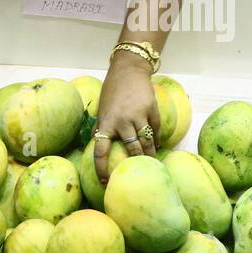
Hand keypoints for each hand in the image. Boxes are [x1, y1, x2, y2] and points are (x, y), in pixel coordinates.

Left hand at [92, 53, 158, 182]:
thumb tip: (94, 143)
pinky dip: (157, 140)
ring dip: (150, 156)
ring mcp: (139, 116)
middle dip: (135, 164)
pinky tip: (157, 146)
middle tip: (137, 175)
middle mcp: (122, 121)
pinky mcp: (152, 111)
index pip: (100, 151)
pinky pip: (156, 131)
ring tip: (152, 165)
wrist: (129, 70)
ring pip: (147, 143)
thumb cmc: (112, 91)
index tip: (104, 182)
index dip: (101, 169)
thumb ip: (100, 126)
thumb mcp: (102, 108)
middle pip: (131, 150)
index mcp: (106, 122)